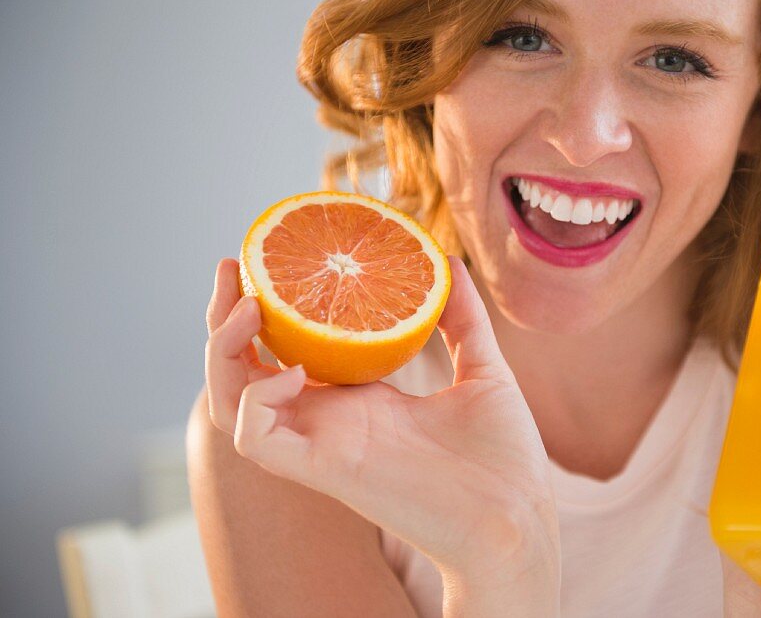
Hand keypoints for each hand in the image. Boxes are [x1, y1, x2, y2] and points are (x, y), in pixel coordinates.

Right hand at [204, 256, 559, 609]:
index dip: (265, 311)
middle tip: (232, 267)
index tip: (267, 259)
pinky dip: (257, 398)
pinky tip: (293, 370)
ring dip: (224, 351)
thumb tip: (449, 262)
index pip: (285, 352)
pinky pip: (256, 438)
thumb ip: (463, 319)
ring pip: (230, 403)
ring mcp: (322, 444)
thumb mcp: (482, 370)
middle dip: (224, 319)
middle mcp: (329, 419)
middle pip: (242, 371)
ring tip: (250, 305)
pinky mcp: (325, 470)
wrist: (519, 518)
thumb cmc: (502, 457)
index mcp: (359, 397)